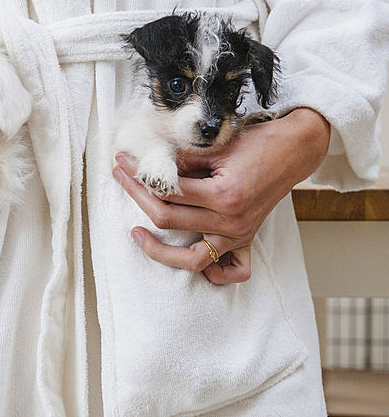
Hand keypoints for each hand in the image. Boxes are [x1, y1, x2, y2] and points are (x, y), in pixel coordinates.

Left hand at [112, 108, 330, 285]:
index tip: (123, 163)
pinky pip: (231, 270)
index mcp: (223, 195)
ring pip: (192, 259)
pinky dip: (212, 273)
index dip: (139, 177)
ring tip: (137, 234)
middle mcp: (231, 221)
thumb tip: (150, 168)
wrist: (294, 149)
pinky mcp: (246, 238)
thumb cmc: (257, 143)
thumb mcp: (216, 146)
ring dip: (160, 251)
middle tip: (122, 179)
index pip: (167, 192)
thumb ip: (182, 160)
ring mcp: (240, 234)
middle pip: (169, 221)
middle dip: (138, 198)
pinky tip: (189, 254)